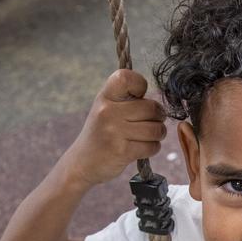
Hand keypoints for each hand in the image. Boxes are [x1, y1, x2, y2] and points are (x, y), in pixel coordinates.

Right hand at [60, 69, 166, 190]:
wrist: (82, 162)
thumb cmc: (101, 132)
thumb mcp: (105, 108)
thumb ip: (126, 98)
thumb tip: (159, 96)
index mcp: (105, 97)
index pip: (127, 77)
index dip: (140, 85)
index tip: (139, 97)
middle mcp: (108, 111)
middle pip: (152, 107)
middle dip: (158, 117)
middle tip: (151, 122)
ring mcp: (114, 131)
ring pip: (156, 129)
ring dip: (158, 134)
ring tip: (149, 136)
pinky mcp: (122, 151)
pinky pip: (152, 146)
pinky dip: (153, 148)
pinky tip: (142, 148)